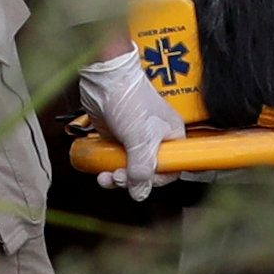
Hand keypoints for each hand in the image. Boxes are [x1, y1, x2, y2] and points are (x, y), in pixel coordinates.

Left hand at [77, 50, 185, 198]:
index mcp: (172, 136)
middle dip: (132, 179)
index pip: (172, 167)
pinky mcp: (119, 139)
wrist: (105, 80)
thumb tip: (140, 193)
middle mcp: (156, 140)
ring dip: (117, 178)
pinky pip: (116, 162)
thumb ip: (142, 168)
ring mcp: (136, 140)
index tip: (143, 181)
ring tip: (107, 177)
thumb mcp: (141, 137)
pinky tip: (101, 170)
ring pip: (130, 170)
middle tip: (119, 177)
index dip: (157, 179)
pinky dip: (108, 169)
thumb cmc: (130, 98)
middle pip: (149, 172)